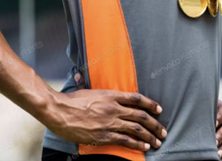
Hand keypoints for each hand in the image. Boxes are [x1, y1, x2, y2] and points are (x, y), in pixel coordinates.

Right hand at [46, 89, 167, 151]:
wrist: (58, 111)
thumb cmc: (70, 101)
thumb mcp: (85, 90)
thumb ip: (92, 87)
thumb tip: (79, 74)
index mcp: (111, 95)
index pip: (137, 98)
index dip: (150, 104)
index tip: (159, 109)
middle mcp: (114, 108)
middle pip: (141, 116)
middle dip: (155, 125)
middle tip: (163, 131)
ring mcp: (109, 122)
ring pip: (136, 129)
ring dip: (149, 137)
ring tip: (157, 142)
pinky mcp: (103, 135)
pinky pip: (125, 140)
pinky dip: (136, 144)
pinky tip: (144, 147)